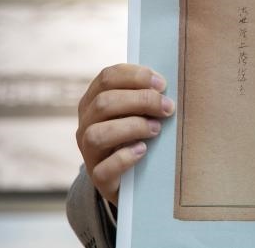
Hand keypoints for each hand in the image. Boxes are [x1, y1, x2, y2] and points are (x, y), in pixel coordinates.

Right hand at [76, 63, 173, 205]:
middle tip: (167, 107)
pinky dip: (124, 157)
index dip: (136, 76)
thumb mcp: (138, 111)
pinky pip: (104, 169)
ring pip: (97, 134)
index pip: (107, 77)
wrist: (131, 178)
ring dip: (132, 127)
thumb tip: (167, 85)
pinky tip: (143, 150)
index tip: (162, 84)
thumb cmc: (139, 133)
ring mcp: (89, 152)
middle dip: (141, 100)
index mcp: (95, 100)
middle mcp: (86, 124)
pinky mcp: (98, 178)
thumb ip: (146, 95)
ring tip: (156, 129)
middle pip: (104, 103)